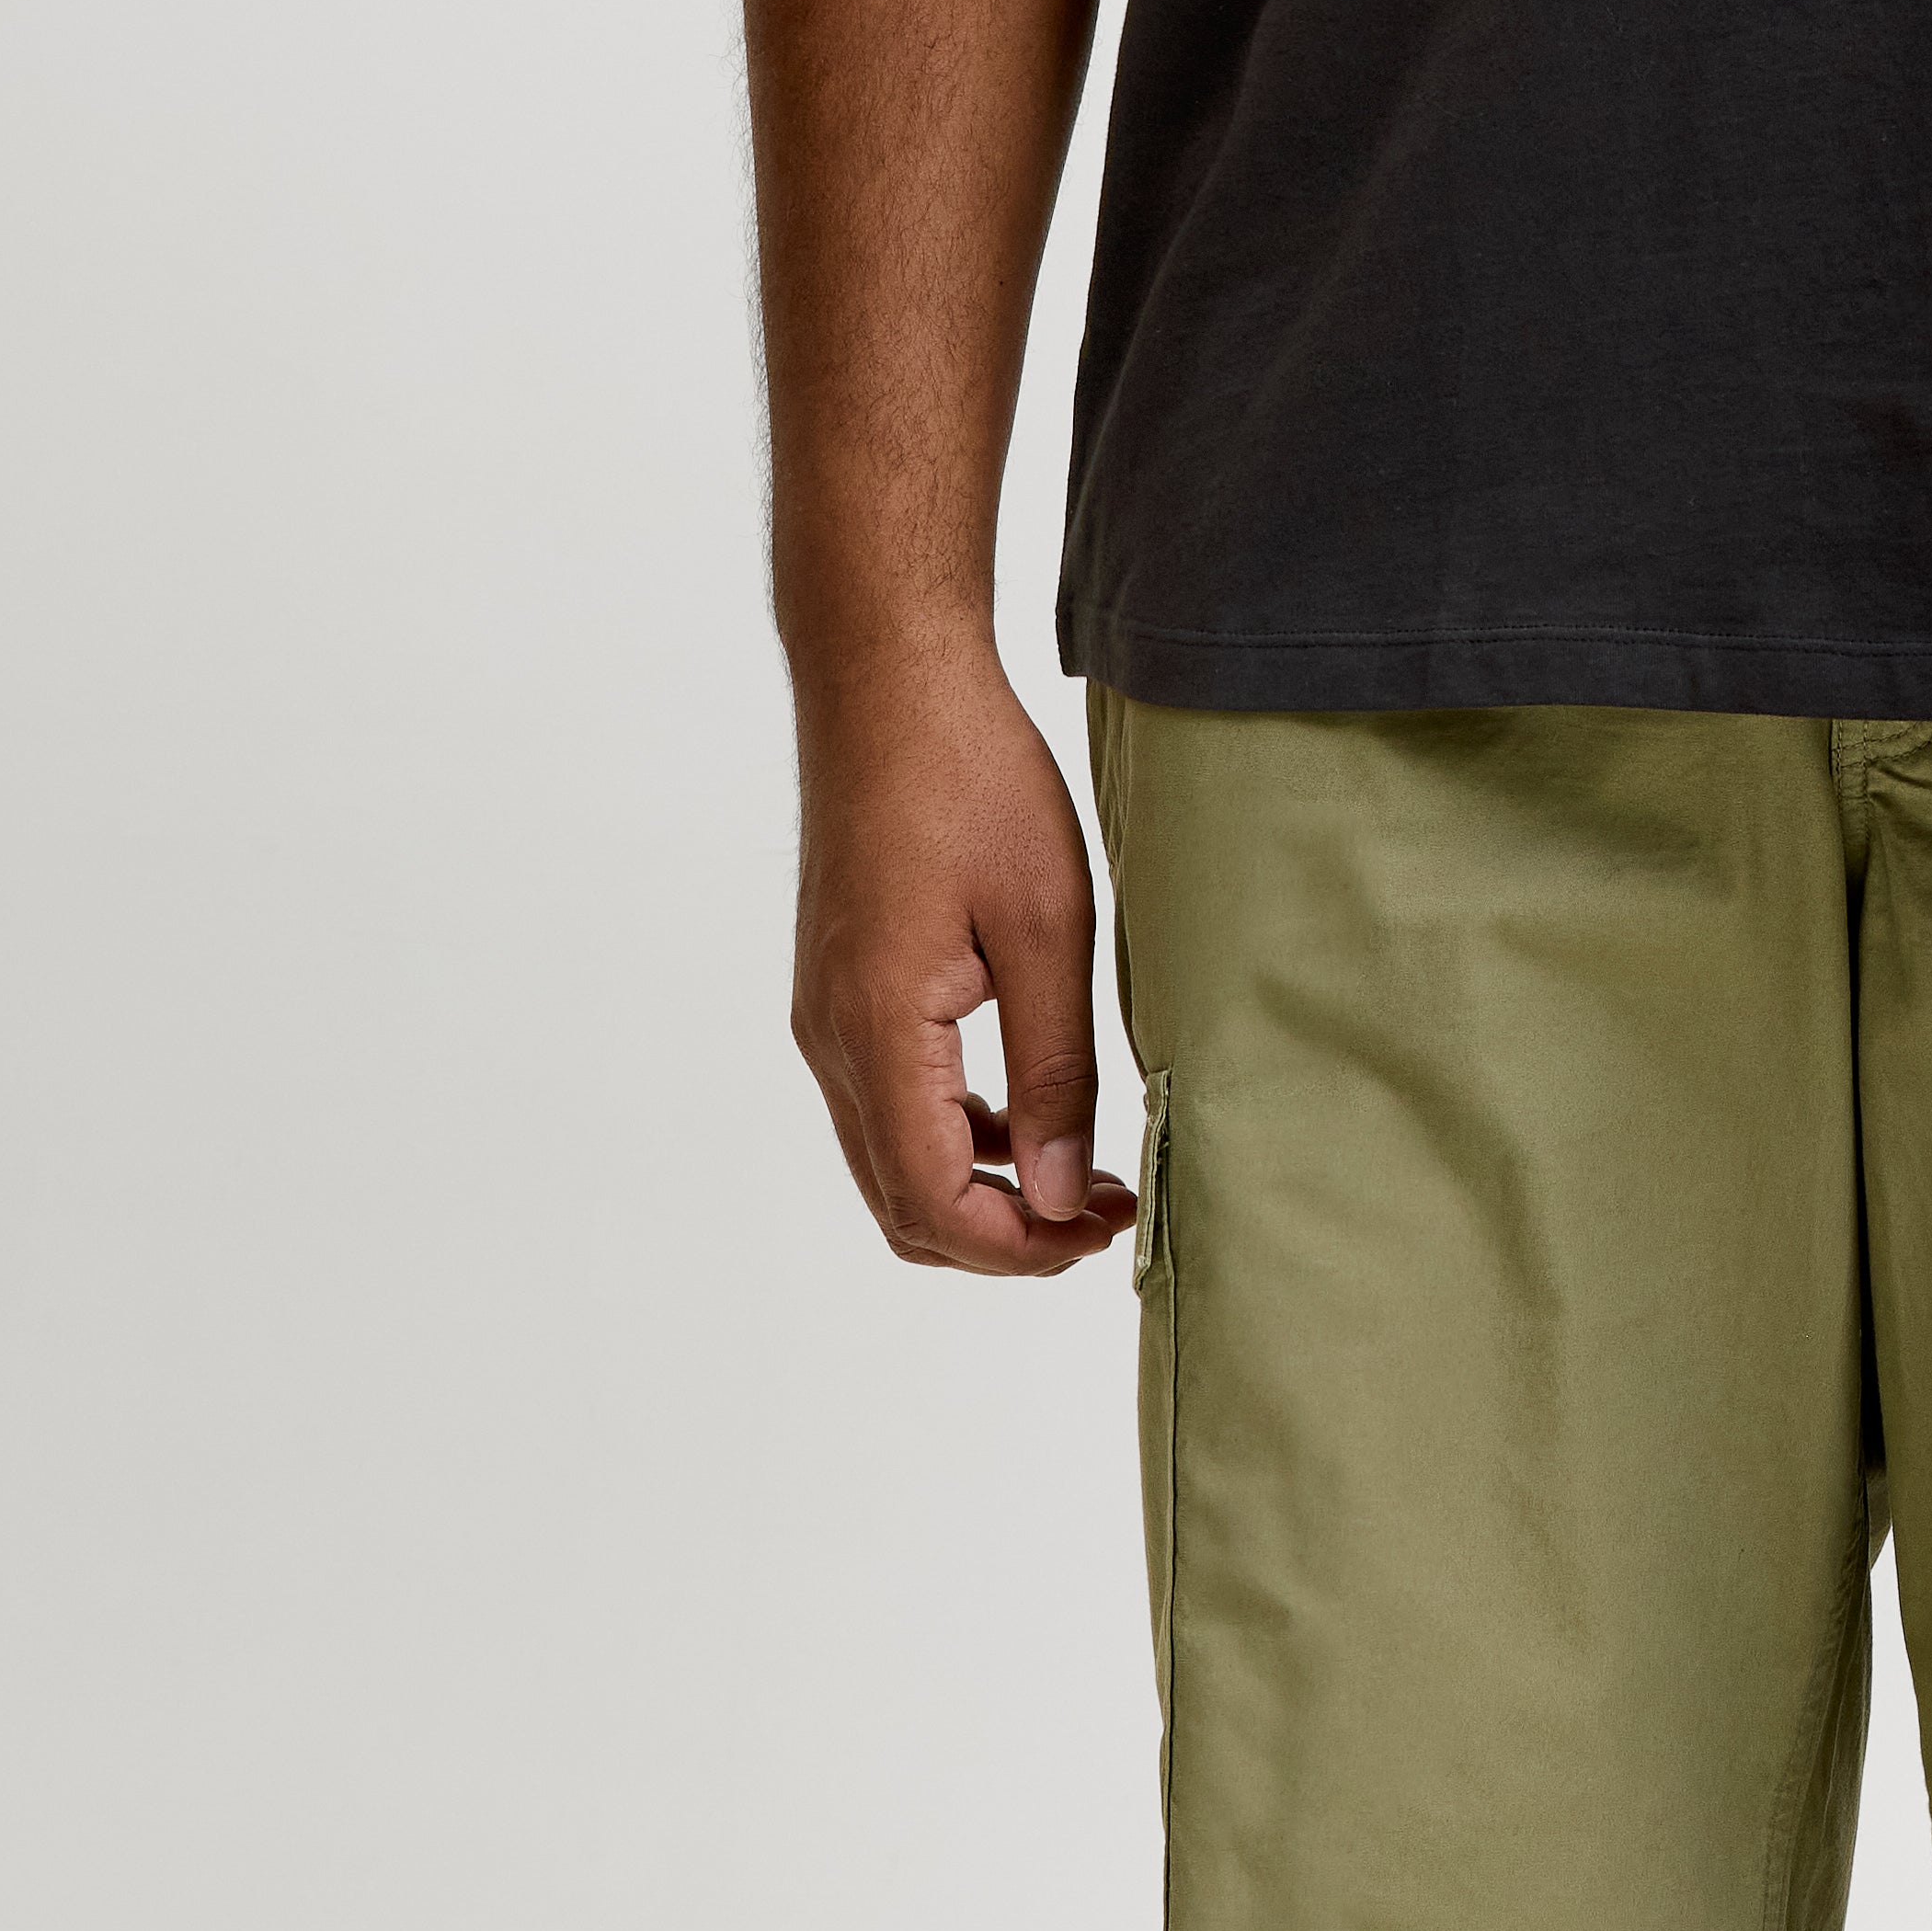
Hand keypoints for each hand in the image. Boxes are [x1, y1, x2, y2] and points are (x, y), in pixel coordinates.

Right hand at [788, 644, 1134, 1270]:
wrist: (887, 684)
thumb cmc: (970, 780)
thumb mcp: (1047, 923)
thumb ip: (1057, 1069)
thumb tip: (1063, 1194)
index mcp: (879, 1030)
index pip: (934, 1202)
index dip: (1020, 1246)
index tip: (1105, 1226)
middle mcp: (833, 1040)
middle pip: (903, 1203)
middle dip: (1005, 1233)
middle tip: (1105, 1211)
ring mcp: (826, 1017)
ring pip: (892, 1159)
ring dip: (982, 1186)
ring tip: (1084, 1169)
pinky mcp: (839, 990)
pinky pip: (888, 1102)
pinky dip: (955, 1133)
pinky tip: (1029, 1108)